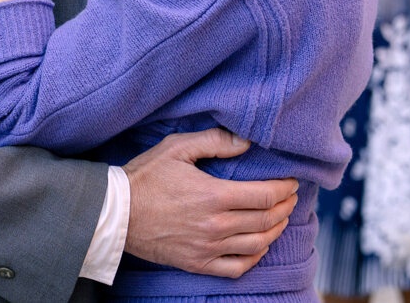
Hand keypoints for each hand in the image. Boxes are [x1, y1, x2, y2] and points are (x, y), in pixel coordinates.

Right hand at [123, 128, 296, 278]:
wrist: (117, 213)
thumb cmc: (146, 176)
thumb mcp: (177, 148)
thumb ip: (215, 141)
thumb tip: (247, 141)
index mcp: (213, 196)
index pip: (264, 195)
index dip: (284, 188)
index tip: (291, 181)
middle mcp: (215, 226)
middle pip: (266, 219)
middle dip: (285, 207)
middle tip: (291, 197)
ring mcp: (208, 248)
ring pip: (257, 244)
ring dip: (276, 230)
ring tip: (280, 217)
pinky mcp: (198, 263)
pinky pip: (238, 267)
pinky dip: (255, 256)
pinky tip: (259, 245)